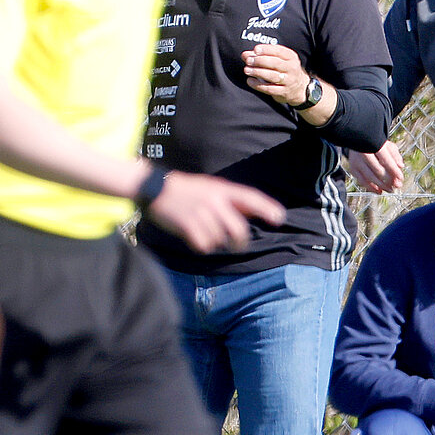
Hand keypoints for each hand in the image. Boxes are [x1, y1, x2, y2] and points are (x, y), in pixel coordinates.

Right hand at [146, 171, 284, 253]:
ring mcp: (201, 213)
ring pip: (220, 239)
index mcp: (222, 189)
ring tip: (205, 233)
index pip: (251, 198)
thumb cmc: (188, 189)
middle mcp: (215, 201)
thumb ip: (232, 199)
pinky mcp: (188, 225)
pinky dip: (202, 246)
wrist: (155, 187)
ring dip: (215, 242)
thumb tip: (257, 211)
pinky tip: (195, 238)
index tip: (279, 218)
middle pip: (239, 230)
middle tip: (238, 245)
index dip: (267, 208)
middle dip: (240, 242)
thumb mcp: (212, 187)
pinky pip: (204, 245)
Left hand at [242, 44, 311, 104]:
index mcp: (291, 57)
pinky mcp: (284, 92)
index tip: (255, 50)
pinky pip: (269, 89)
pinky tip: (250, 81)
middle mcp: (292, 68)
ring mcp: (289, 81)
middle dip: (260, 61)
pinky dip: (258, 85)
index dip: (266, 50)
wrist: (299, 88)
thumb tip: (245, 55)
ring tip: (246, 70)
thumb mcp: (277, 60)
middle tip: (248, 61)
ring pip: (272, 76)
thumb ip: (260, 56)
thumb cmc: (284, 70)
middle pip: (275, 63)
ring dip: (258, 72)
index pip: (279, 51)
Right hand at [348, 140, 404, 193]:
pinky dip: (371, 188)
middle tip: (397, 186)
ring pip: (369, 177)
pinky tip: (379, 191)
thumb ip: (395, 155)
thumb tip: (401, 166)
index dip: (394, 170)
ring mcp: (357, 162)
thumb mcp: (387, 146)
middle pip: (378, 170)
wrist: (359, 142)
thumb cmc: (377, 145)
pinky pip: (362, 181)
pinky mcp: (353, 169)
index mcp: (374, 146)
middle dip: (389, 180)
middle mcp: (364, 153)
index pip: (386, 160)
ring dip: (381, 186)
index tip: (401, 178)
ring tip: (390, 190)